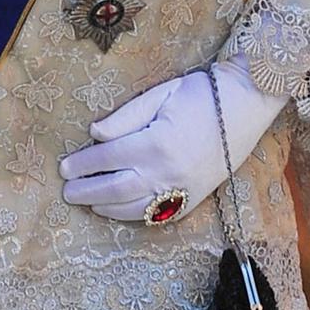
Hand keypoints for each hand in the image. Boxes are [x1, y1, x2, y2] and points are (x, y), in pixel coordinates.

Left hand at [58, 58, 285, 224]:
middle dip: (86, 191)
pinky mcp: (192, 199)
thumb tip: (94, 134)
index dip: (82, 164)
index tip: (64, 167)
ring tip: (87, 202)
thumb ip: (125, 117)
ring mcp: (181, 190)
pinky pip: (157, 216)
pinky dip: (133, 216)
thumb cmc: (201, 94)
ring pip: (134, 208)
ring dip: (105, 208)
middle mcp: (166, 172)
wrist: (246, 106)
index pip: (107, 158)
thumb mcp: (160, 95)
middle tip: (67, 191)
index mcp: (155, 143)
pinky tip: (118, 210)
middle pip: (114, 189)